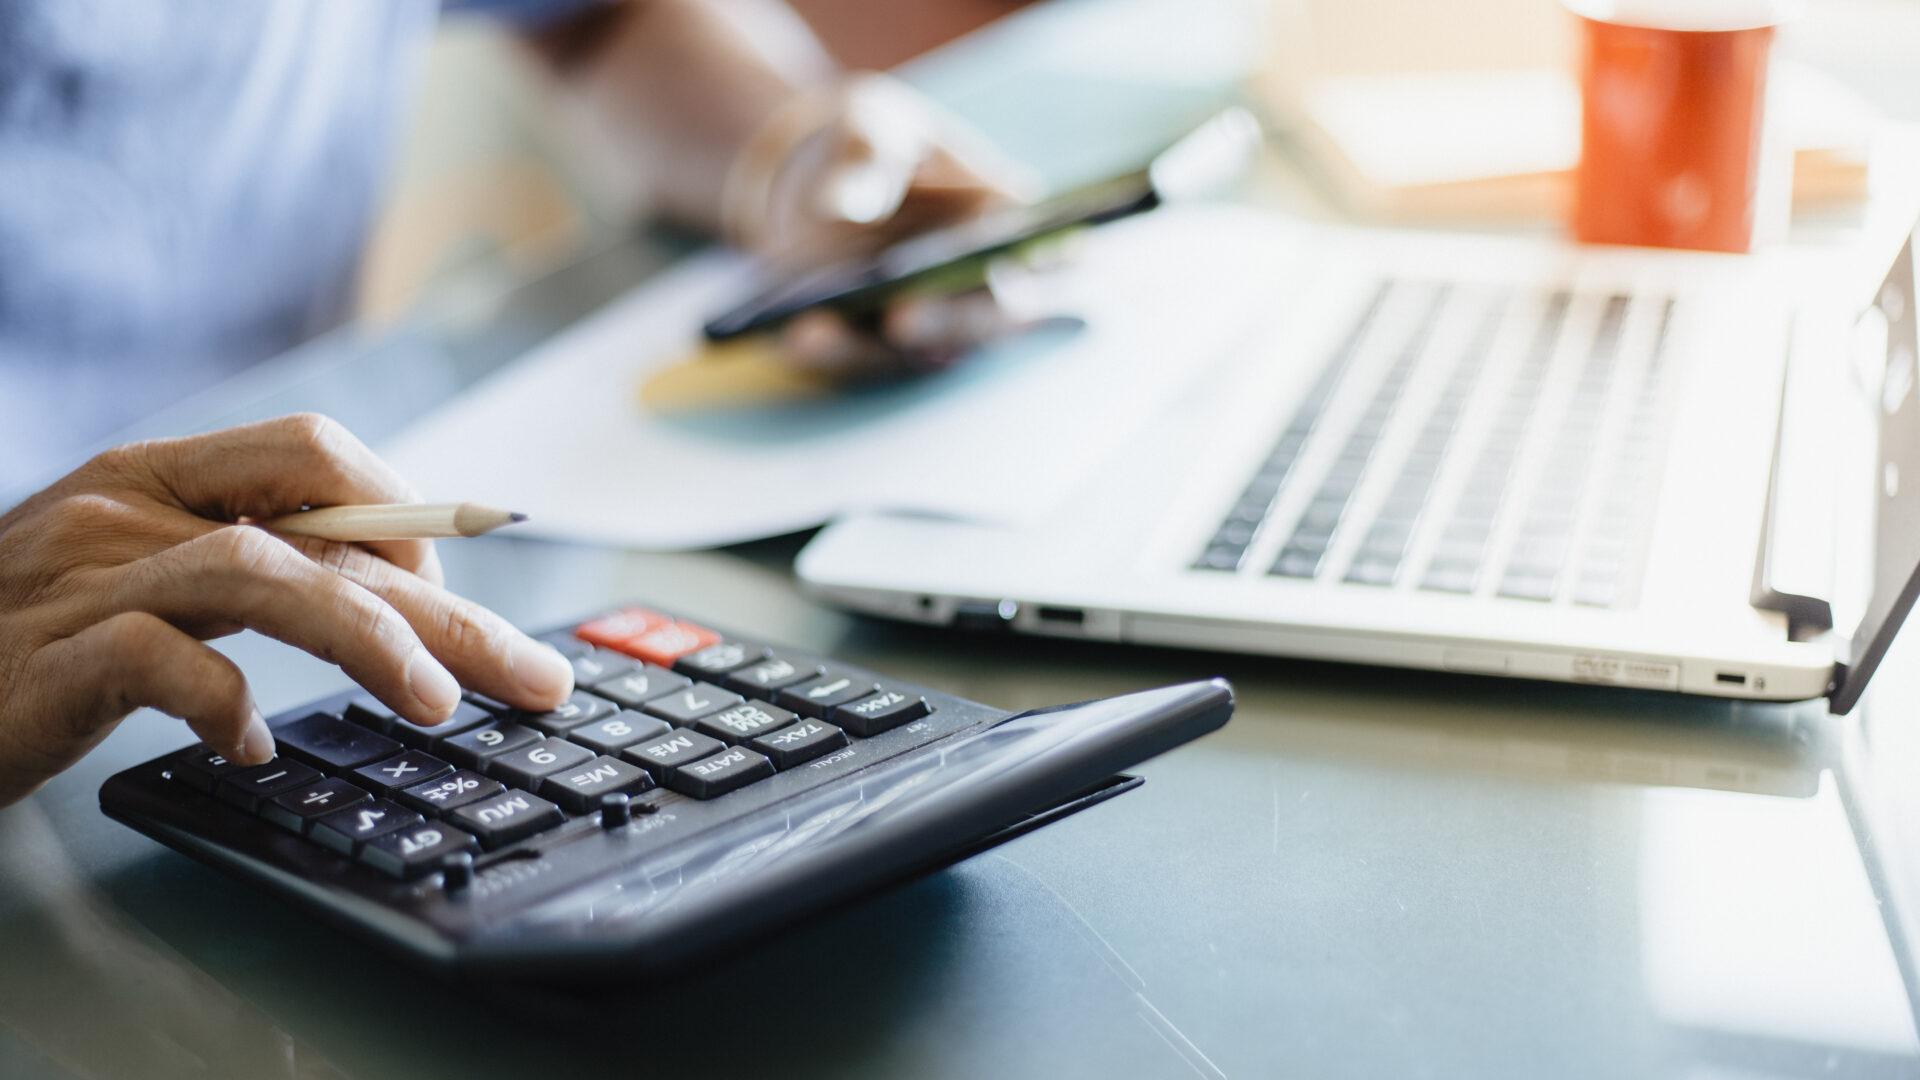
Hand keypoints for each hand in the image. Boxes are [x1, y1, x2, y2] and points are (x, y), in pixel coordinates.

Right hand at [0, 414, 575, 807]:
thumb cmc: (23, 639)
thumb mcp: (144, 579)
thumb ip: (253, 569)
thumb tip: (396, 598)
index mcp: (159, 476)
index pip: (317, 454)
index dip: (412, 518)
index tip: (466, 598)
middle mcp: (127, 509)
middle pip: (323, 532)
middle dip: (445, 610)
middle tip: (529, 678)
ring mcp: (80, 578)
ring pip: (257, 572)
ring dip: (365, 638)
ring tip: (429, 704)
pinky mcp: (39, 657)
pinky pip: (152, 658)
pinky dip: (218, 698)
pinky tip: (253, 745)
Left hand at [740, 73, 1049, 375]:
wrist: (822, 172)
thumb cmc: (875, 142)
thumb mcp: (870, 126)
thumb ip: (862, 154)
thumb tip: (842, 205)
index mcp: (1005, 224)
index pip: (1049, 256)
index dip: (1045, 272)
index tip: (1010, 270)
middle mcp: (981, 284)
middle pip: (987, 320)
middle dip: (948, 322)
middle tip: (904, 318)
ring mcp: (932, 323)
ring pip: (919, 353)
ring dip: (871, 348)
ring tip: (815, 332)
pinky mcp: (880, 345)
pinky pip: (862, 358)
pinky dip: (830, 352)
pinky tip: (795, 336)